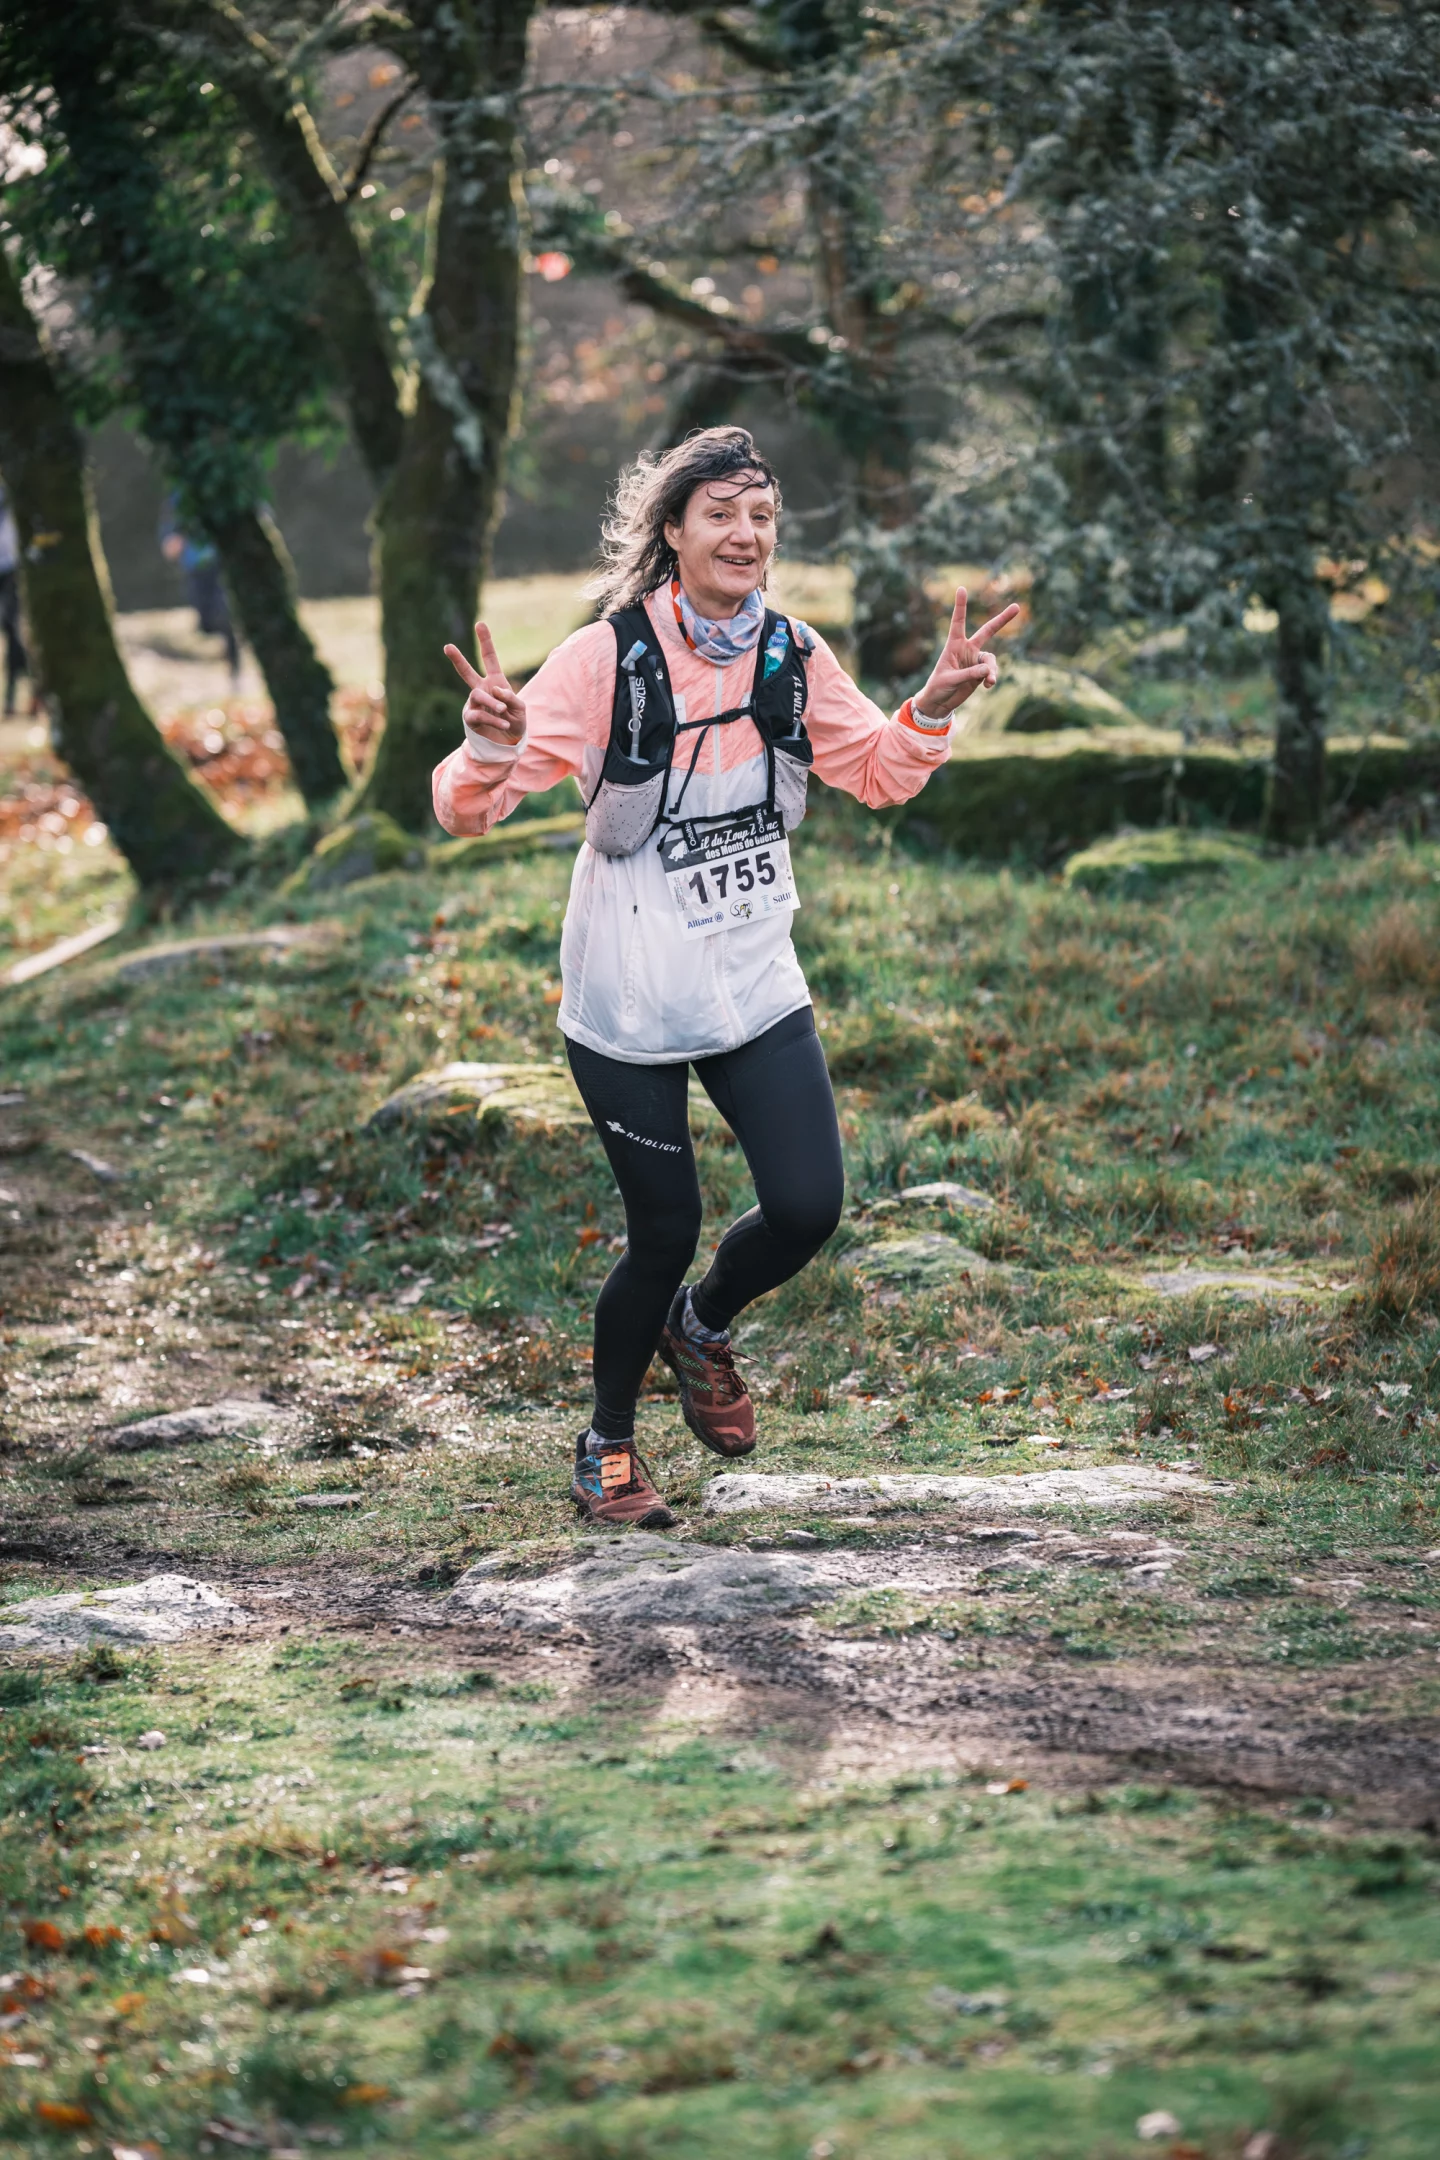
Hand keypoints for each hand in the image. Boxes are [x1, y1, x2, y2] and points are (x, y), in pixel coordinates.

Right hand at [443, 620, 525, 748]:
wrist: (509, 741)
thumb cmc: (515, 720)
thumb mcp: (520, 707)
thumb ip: (510, 697)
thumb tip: (494, 690)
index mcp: (495, 681)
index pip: (489, 658)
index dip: (485, 641)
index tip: (479, 624)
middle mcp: (482, 689)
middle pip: (467, 672)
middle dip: (458, 659)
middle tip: (447, 647)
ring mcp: (474, 703)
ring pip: (477, 695)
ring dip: (491, 702)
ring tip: (503, 711)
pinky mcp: (471, 718)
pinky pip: (478, 714)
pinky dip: (492, 718)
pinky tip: (503, 722)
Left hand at [913, 587, 1020, 718]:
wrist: (939, 702)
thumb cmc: (939, 687)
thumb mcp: (951, 680)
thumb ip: (970, 674)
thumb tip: (989, 669)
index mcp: (954, 645)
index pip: (958, 622)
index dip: (961, 606)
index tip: (961, 588)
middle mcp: (967, 649)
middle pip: (987, 631)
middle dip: (1002, 620)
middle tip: (1017, 607)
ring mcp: (975, 661)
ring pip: (991, 660)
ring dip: (992, 670)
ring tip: (990, 681)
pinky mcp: (981, 673)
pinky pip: (991, 672)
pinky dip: (992, 678)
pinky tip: (989, 685)